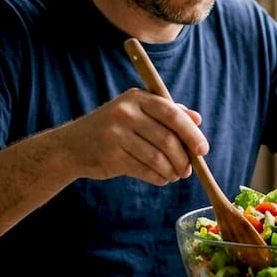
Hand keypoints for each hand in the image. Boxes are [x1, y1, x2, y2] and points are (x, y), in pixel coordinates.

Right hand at [60, 89, 207, 184]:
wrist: (73, 145)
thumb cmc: (113, 127)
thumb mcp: (138, 112)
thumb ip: (168, 112)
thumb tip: (197, 119)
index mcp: (137, 98)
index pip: (172, 115)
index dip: (191, 134)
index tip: (203, 150)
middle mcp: (126, 113)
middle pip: (167, 140)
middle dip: (183, 159)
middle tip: (188, 170)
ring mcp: (116, 135)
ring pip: (157, 158)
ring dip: (172, 171)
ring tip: (175, 175)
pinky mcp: (111, 157)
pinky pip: (144, 171)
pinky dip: (158, 178)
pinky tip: (161, 178)